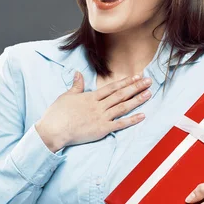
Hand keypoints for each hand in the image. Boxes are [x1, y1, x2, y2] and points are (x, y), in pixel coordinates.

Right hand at [35, 72, 152, 149]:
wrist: (54, 130)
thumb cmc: (58, 114)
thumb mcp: (66, 96)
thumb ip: (76, 85)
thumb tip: (78, 73)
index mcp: (91, 97)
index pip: (112, 87)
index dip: (125, 81)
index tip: (136, 76)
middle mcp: (98, 106)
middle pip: (120, 94)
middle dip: (136, 87)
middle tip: (149, 81)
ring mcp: (101, 117)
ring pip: (122, 106)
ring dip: (136, 100)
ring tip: (149, 93)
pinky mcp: (102, 129)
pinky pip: (120, 124)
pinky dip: (132, 120)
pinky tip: (142, 115)